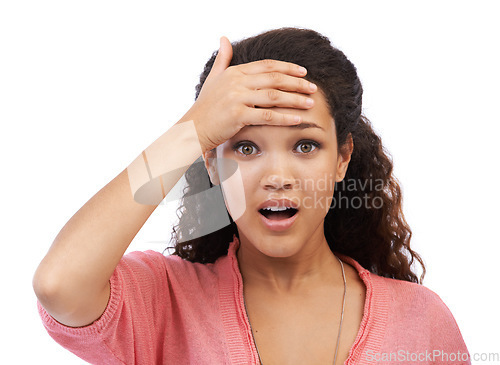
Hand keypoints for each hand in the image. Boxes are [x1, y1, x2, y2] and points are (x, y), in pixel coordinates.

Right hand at [181, 36, 317, 152]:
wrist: (193, 128)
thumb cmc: (205, 106)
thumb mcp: (213, 79)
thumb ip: (222, 58)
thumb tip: (224, 38)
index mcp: (235, 72)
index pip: (267, 66)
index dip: (287, 68)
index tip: (303, 72)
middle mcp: (237, 82)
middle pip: (274, 79)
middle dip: (297, 83)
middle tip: (313, 88)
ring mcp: (237, 98)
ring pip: (274, 96)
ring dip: (295, 99)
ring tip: (310, 103)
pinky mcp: (238, 115)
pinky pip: (267, 115)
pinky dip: (285, 117)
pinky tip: (297, 119)